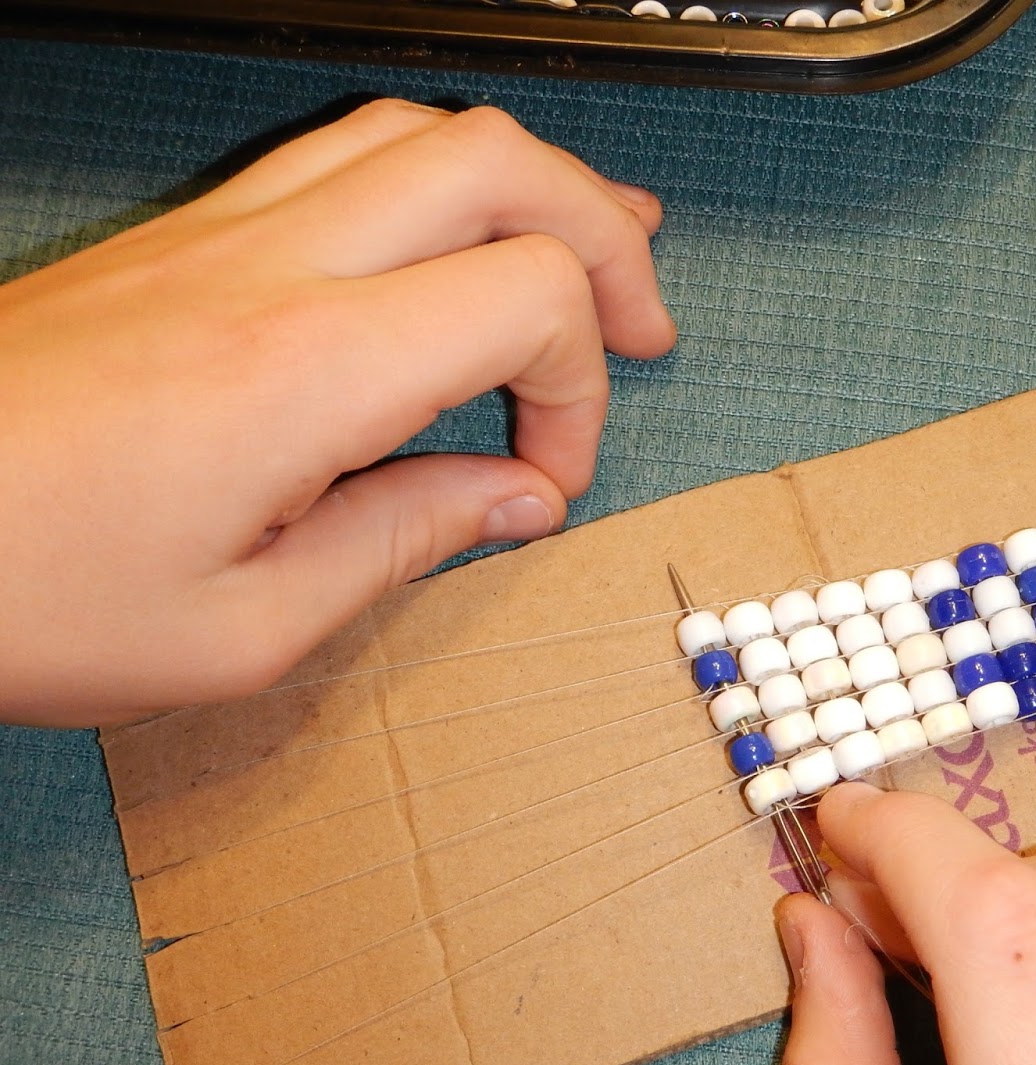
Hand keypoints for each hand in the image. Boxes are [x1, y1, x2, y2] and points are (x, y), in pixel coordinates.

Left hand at [0, 100, 675, 726]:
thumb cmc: (20, 589)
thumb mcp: (241, 629)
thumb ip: (404, 546)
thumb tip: (513, 500)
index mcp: (301, 371)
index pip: (528, 300)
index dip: (580, 392)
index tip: (544, 479)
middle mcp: (269, 267)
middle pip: (502, 165)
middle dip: (603, 237)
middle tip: (643, 323)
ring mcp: (220, 233)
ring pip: (425, 132)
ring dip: (530, 187)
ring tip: (589, 253)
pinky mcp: (183, 237)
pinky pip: (346, 154)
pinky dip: (439, 185)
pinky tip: (456, 240)